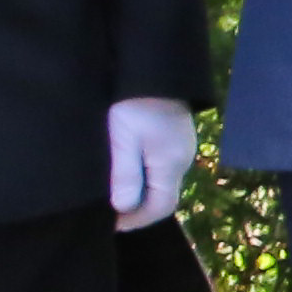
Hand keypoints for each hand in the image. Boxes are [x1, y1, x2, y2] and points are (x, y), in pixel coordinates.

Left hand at [106, 98, 197, 229]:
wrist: (155, 69)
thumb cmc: (134, 104)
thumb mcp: (122, 140)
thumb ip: (124, 175)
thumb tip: (123, 207)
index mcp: (170, 165)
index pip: (160, 207)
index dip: (135, 220)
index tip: (110, 223)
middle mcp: (182, 160)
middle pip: (163, 196)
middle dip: (137, 208)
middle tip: (108, 210)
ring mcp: (182, 147)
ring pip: (162, 181)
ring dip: (141, 191)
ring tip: (114, 190)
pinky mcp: (176, 136)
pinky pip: (162, 166)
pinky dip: (145, 176)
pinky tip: (128, 168)